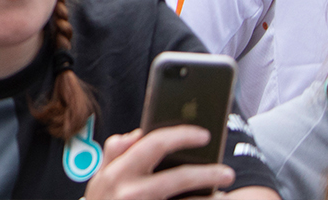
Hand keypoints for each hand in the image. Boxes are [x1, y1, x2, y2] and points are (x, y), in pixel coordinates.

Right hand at [84, 126, 235, 199]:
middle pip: (179, 177)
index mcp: (116, 172)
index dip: (182, 136)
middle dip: (208, 173)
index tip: (204, 135)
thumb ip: (114, 154)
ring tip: (223, 196)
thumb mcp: (100, 178)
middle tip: (227, 172)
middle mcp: (130, 191)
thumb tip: (135, 134)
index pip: (154, 144)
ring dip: (211, 199)